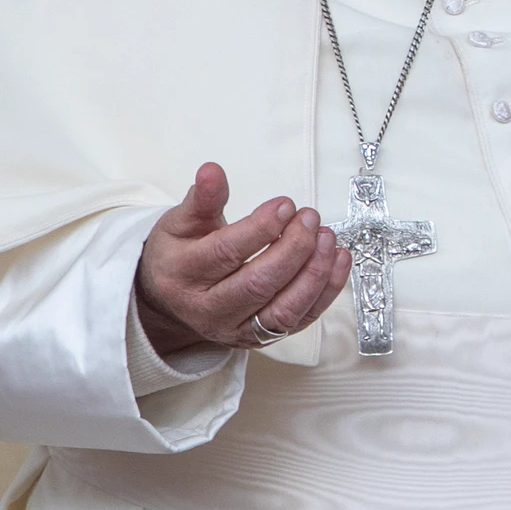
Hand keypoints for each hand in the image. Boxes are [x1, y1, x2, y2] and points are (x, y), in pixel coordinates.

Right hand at [135, 162, 350, 353]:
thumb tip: (212, 171)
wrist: (171, 302)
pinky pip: (300, 320)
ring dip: (313, 273)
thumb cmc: (179, 257)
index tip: (285, 205)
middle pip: (257, 284)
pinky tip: (338, 261)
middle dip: (292, 249)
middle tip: (310, 218)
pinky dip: (326, 292)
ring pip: (282, 310)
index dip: (260, 228)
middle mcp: (208, 309)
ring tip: (328, 238)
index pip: (226, 253)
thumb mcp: (179, 222)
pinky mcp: (261, 338)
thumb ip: (202, 198)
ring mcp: (236, 329)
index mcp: (184, 274)